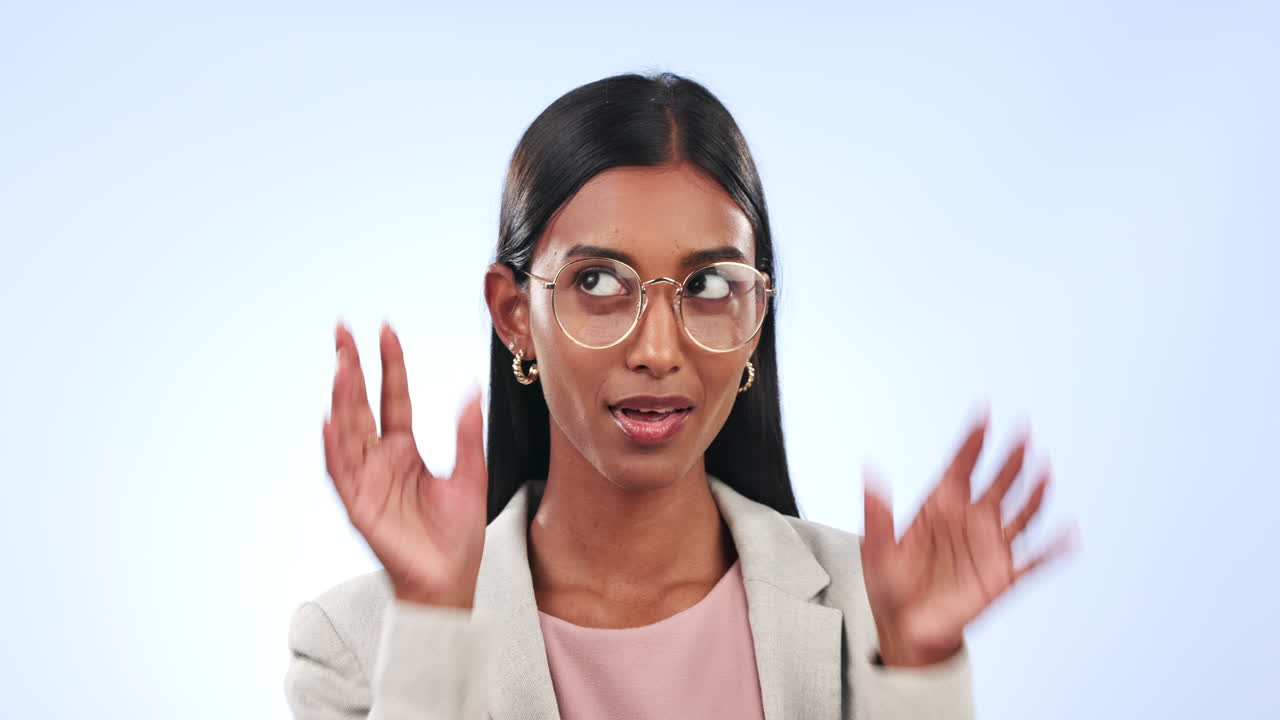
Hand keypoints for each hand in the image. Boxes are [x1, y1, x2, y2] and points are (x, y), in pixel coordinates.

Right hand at [323, 321, 488, 608]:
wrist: (452, 581)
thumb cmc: (457, 536)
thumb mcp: (471, 474)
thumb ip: (467, 434)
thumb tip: (472, 390)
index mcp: (405, 451)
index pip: (393, 397)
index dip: (390, 364)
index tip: (386, 330)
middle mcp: (380, 461)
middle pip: (361, 405)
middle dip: (351, 367)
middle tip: (343, 330)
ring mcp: (367, 482)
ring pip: (349, 431)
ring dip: (342, 397)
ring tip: (341, 364)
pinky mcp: (360, 507)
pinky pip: (342, 473)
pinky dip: (334, 447)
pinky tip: (330, 419)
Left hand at [860, 413, 1076, 666]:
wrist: (906, 628)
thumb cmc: (891, 585)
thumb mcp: (877, 548)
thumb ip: (877, 512)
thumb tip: (870, 471)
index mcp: (939, 507)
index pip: (959, 466)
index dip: (972, 442)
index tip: (983, 414)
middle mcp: (969, 520)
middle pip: (996, 482)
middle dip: (1010, 458)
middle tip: (1023, 431)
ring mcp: (988, 546)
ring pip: (1020, 513)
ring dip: (1034, 492)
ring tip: (1043, 470)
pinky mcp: (1002, 575)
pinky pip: (1034, 560)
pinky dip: (1053, 549)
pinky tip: (1068, 534)